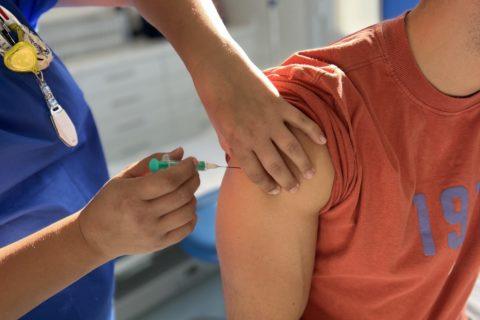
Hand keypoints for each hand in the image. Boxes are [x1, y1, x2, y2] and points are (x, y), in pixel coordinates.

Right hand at [78, 148, 198, 258]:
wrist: (96, 237)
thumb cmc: (110, 201)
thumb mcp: (123, 177)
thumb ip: (151, 162)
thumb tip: (180, 152)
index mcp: (131, 195)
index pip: (168, 180)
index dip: (185, 169)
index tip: (192, 161)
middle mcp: (143, 216)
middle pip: (182, 195)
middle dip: (193, 179)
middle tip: (193, 171)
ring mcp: (152, 232)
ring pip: (188, 211)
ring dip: (193, 196)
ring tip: (186, 189)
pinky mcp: (159, 244)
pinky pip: (187, 228)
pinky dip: (191, 214)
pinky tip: (183, 206)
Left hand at [191, 54, 325, 194]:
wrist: (220, 70)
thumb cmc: (216, 100)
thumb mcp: (219, 129)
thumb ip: (231, 145)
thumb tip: (238, 158)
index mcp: (238, 144)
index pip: (255, 173)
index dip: (266, 185)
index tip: (274, 191)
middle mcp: (256, 136)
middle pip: (276, 166)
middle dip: (287, 181)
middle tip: (295, 189)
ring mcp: (270, 120)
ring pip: (292, 148)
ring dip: (304, 163)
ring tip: (310, 174)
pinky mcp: (280, 105)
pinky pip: (301, 121)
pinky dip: (313, 131)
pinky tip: (322, 141)